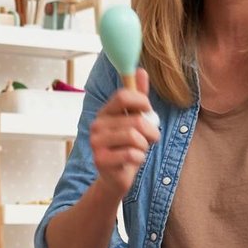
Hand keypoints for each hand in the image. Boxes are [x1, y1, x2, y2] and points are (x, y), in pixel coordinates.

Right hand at [88, 68, 158, 199]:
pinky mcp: (100, 160)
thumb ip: (139, 97)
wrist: (116, 176)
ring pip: (134, 137)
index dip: (142, 102)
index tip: (148, 112)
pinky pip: (131, 154)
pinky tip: (133, 160)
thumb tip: (141, 70)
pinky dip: (139, 158)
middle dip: (151, 131)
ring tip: (140, 149)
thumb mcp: (135, 120)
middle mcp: (97, 125)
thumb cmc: (127, 146)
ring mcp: (96, 143)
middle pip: (135, 120)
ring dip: (145, 146)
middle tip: (150, 138)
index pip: (123, 95)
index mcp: (105, 112)